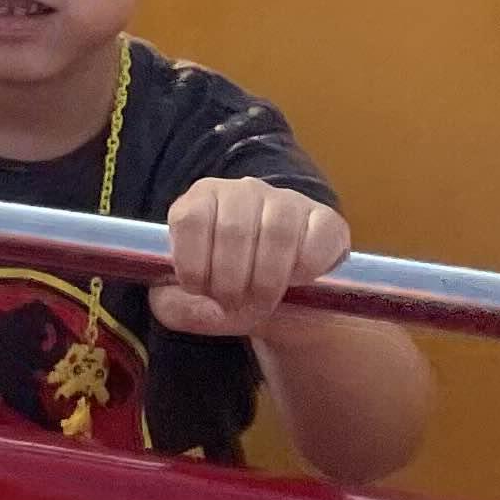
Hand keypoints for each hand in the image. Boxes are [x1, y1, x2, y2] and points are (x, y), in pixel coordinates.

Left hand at [153, 177, 350, 337]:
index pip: (189, 219)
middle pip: (232, 230)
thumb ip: (175, 308)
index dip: (192, 265)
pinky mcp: (324, 218)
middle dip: (231, 282)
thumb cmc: (232, 292)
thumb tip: (204, 308)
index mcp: (202, 200)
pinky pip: (316, 237)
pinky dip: (305, 269)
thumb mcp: (194, 305)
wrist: (285, 304)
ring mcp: (285, 200)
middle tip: (235, 305)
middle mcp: (242, 191)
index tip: (200, 291)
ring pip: (276, 232)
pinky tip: (297, 282)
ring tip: (263, 302)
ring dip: (267, 281)